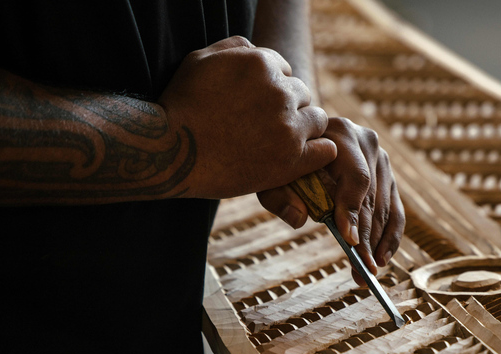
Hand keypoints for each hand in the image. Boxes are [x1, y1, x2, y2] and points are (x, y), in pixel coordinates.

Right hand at [158, 36, 336, 198]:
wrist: (173, 153)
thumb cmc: (180, 106)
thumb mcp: (199, 60)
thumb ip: (233, 47)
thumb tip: (256, 48)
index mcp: (262, 63)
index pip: (285, 71)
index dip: (271, 89)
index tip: (257, 106)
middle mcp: (281, 91)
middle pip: (301, 94)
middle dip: (287, 107)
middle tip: (265, 127)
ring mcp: (289, 127)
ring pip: (316, 120)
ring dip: (304, 128)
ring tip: (281, 142)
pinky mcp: (293, 160)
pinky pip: (327, 150)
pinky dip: (320, 152)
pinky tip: (305, 157)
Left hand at [258, 117, 404, 283]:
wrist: (300, 141)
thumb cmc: (285, 161)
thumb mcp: (273, 175)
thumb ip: (279, 196)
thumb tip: (299, 218)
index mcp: (339, 134)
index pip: (355, 177)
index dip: (353, 210)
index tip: (349, 239)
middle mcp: (367, 143)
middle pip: (371, 198)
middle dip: (365, 237)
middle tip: (361, 267)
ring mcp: (382, 161)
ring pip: (384, 208)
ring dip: (377, 243)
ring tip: (368, 271)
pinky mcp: (388, 178)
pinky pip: (395, 211)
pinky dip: (390, 237)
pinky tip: (382, 259)